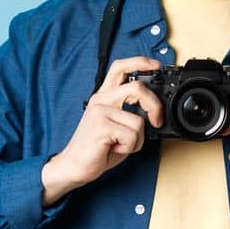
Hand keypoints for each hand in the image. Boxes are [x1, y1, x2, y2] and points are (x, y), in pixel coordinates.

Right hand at [46, 56, 164, 195]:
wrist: (73, 166)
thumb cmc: (97, 149)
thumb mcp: (117, 126)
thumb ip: (131, 112)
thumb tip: (155, 110)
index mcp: (104, 97)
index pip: (120, 68)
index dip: (140, 62)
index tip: (156, 66)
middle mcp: (101, 100)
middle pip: (137, 87)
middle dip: (155, 106)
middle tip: (156, 121)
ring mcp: (99, 111)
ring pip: (138, 120)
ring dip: (137, 139)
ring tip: (122, 143)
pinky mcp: (100, 125)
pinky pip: (132, 135)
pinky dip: (130, 147)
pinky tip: (114, 148)